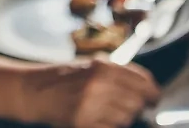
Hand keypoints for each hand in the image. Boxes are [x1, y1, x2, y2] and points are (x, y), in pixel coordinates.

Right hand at [19, 58, 159, 127]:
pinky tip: (100, 120)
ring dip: (122, 118)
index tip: (153, 98)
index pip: (143, 82)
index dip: (152, 93)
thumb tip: (149, 89)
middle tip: (127, 107)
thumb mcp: (91, 66)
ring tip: (107, 112)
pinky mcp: (82, 122)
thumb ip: (118, 74)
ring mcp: (90, 104)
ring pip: (126, 118)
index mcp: (103, 67)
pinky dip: (110, 126)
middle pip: (137, 102)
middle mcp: (99, 84)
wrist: (34, 90)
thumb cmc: (64, 78)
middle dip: (136, 107)